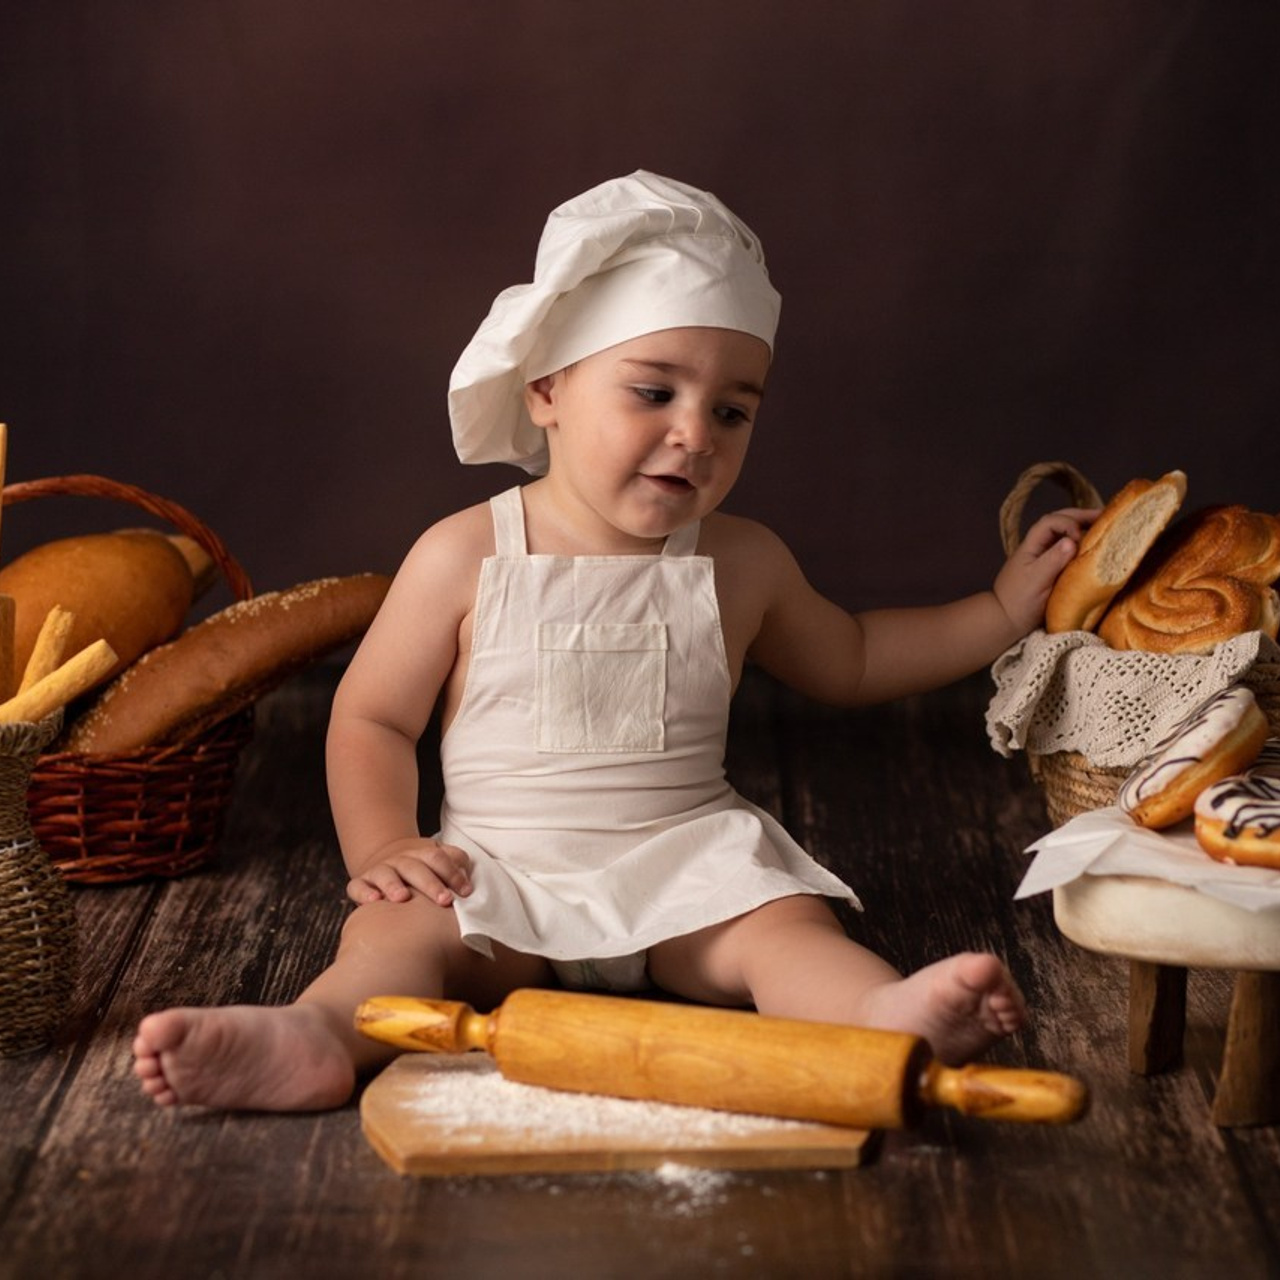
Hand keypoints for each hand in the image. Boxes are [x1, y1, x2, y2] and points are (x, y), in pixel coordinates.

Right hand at [346, 837, 473, 906]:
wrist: (385, 860)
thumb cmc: (421, 870)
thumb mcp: (438, 862)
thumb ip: (454, 864)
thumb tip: (467, 878)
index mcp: (421, 854)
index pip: (438, 858)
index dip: (452, 873)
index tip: (466, 892)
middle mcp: (400, 860)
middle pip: (414, 867)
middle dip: (430, 884)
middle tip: (444, 900)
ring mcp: (379, 871)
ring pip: (385, 874)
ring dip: (394, 885)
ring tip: (403, 898)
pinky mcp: (361, 883)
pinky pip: (357, 886)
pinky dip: (364, 893)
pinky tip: (374, 901)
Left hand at [994, 507, 1097, 634]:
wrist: (1006, 620)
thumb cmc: (1019, 601)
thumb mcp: (1037, 580)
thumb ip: (1053, 560)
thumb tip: (1072, 541)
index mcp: (1031, 546)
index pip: (1050, 522)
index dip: (1068, 524)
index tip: (1079, 539)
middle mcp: (1038, 547)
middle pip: (1059, 522)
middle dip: (1081, 517)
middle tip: (1105, 516)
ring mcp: (1044, 557)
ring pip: (1063, 534)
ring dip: (1083, 528)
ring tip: (1104, 527)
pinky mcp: (1051, 569)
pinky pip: (1067, 550)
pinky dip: (1081, 545)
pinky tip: (1094, 547)